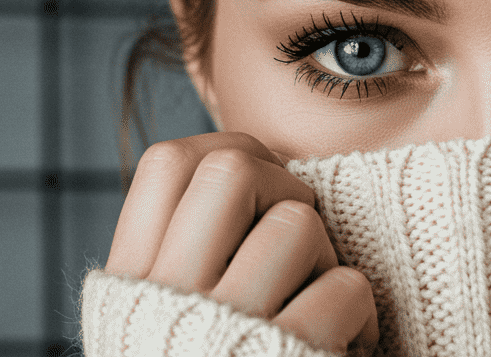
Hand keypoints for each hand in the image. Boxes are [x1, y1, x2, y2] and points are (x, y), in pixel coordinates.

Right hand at [104, 131, 378, 354]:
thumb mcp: (159, 332)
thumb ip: (179, 267)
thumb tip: (239, 169)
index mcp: (131, 294)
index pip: (166, 165)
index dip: (228, 153)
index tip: (259, 194)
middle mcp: (165, 308)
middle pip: (231, 170)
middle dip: (287, 192)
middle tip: (300, 241)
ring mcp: (223, 335)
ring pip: (297, 224)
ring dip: (328, 261)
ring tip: (322, 309)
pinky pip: (343, 289)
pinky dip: (359, 316)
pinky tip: (345, 350)